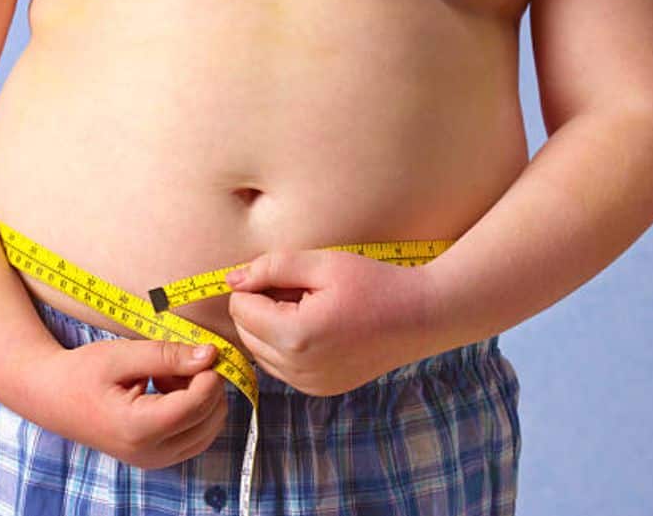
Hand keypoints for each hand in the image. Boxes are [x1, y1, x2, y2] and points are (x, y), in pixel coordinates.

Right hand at [26, 340, 226, 468]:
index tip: (196, 351)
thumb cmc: (82, 372)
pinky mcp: (160, 458)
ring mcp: (156, 460)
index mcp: (138, 428)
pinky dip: (194, 410)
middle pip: (210, 417)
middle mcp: (150, 453)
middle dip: (204, 384)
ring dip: (200, 397)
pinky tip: (166, 392)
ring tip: (165, 377)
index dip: (208, 374)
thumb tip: (210, 355)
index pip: (198, 404)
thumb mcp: (122, 355)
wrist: (53, 397)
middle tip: (172, 364)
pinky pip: (198, 434)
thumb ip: (168, 355)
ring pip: (210, 427)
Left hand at [226, 248, 435, 395]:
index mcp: (296, 336)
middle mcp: (297, 369)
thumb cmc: (375, 284)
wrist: (421, 317)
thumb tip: (231, 280)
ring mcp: (308, 384)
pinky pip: (280, 366)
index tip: (288, 277)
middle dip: (261, 308)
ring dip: (272, 327)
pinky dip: (287, 345)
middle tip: (302, 292)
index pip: (240, 308)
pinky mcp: (318, 389)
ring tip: (312, 309)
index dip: (256, 285)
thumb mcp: (323, 263)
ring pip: (259, 351)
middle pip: (245, 332)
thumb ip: (271, 268)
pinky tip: (318, 328)